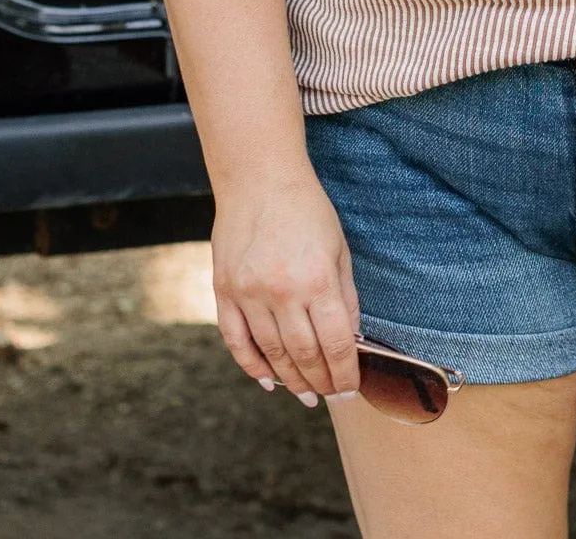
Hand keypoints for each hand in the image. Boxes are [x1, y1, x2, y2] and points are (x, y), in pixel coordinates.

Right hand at [211, 169, 362, 407]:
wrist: (259, 180)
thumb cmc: (307, 210)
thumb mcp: (339, 249)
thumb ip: (346, 297)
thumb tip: (351, 341)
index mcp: (317, 279)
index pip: (336, 344)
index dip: (345, 374)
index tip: (350, 389)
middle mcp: (282, 292)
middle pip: (304, 355)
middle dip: (320, 382)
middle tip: (329, 396)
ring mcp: (248, 293)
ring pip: (271, 354)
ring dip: (290, 380)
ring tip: (304, 394)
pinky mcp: (224, 291)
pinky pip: (236, 341)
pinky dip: (251, 366)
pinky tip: (267, 380)